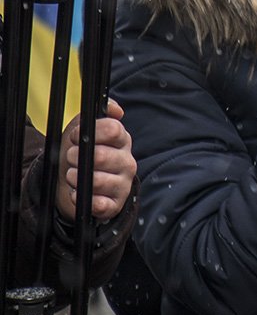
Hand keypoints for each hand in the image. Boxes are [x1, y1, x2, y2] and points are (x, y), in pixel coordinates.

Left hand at [56, 99, 135, 222]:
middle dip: (76, 157)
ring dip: (75, 178)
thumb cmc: (79, 154)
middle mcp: (127, 161)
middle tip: (72, 158)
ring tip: (73, 176)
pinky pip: (99, 204)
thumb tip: (116, 110)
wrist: (71, 184)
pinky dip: (82, 199)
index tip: (77, 137)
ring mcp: (123, 183)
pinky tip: (78, 194)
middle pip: (101, 156)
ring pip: (97, 181)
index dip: (88, 133)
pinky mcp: (115, 204)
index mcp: (122, 141)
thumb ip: (95, 116)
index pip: (113, 129)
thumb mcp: (82, 130)